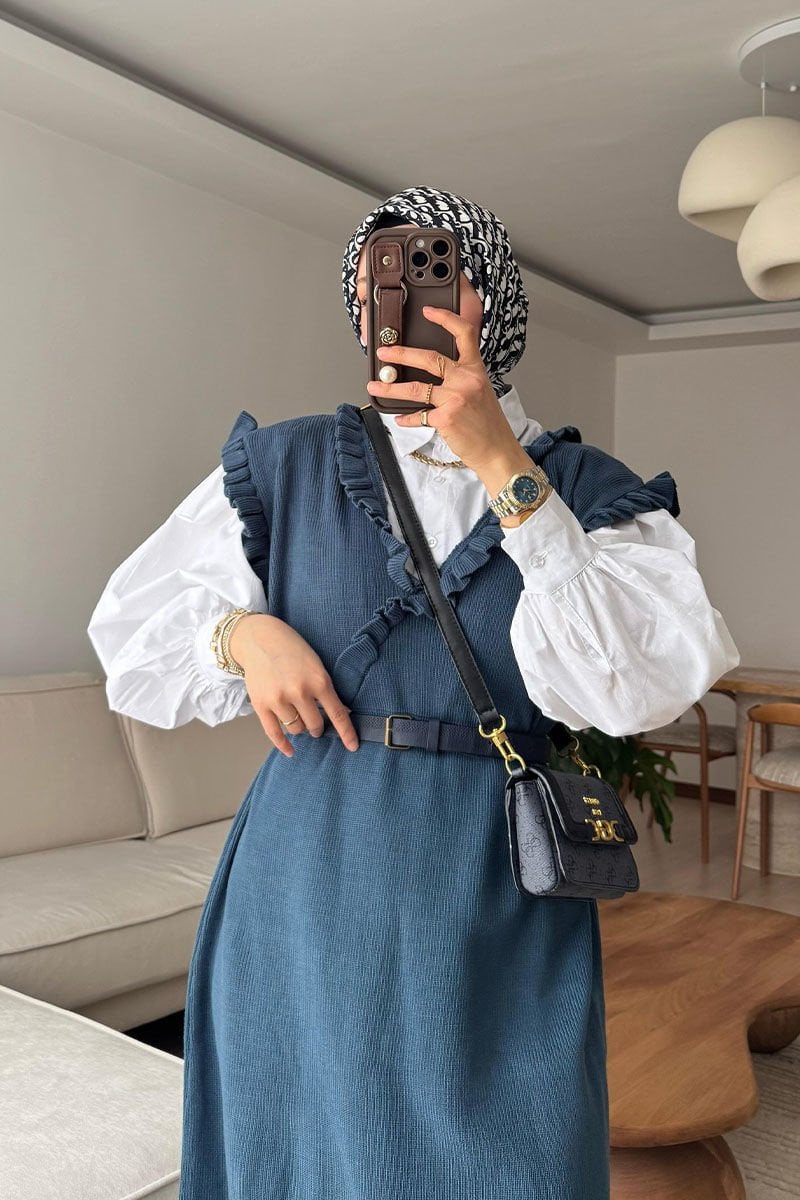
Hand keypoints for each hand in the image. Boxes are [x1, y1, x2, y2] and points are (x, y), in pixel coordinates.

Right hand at [228, 614, 358, 756]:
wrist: (259, 638)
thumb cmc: (291, 649)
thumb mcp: (316, 664)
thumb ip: (325, 689)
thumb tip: (341, 714)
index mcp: (318, 680)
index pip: (337, 714)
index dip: (346, 733)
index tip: (352, 746)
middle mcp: (299, 691)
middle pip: (315, 725)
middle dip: (318, 727)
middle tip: (316, 722)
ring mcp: (278, 699)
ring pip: (296, 729)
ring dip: (300, 727)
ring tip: (298, 716)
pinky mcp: (261, 705)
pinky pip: (274, 733)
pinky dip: (283, 745)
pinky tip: (291, 751)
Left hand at [364, 304, 521, 474]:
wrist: (497, 450)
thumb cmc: (487, 424)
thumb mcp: (480, 391)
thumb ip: (460, 378)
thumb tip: (428, 374)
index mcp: (476, 369)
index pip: (463, 334)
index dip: (445, 318)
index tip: (428, 311)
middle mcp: (466, 380)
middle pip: (429, 358)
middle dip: (401, 354)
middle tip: (384, 352)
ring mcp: (456, 398)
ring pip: (416, 388)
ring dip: (391, 387)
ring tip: (375, 385)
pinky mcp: (446, 418)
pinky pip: (418, 415)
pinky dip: (406, 418)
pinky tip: (399, 418)